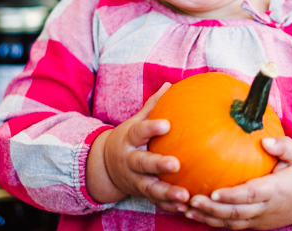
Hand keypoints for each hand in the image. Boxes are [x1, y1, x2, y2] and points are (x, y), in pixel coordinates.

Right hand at [90, 83, 190, 211]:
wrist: (105, 167)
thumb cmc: (129, 139)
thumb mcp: (135, 122)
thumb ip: (152, 106)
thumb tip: (169, 84)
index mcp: (129, 140)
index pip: (139, 132)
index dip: (152, 128)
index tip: (166, 125)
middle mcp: (130, 161)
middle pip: (142, 163)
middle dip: (158, 164)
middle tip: (176, 164)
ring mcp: (134, 180)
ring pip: (150, 188)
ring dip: (167, 193)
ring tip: (184, 196)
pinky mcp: (141, 194)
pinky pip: (155, 202)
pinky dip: (169, 206)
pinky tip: (186, 207)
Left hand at [184, 137, 291, 229]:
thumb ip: (282, 146)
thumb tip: (264, 140)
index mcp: (275, 190)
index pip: (251, 195)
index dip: (232, 196)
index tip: (214, 192)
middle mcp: (266, 208)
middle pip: (236, 213)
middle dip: (213, 209)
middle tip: (192, 200)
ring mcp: (260, 219)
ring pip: (232, 222)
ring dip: (209, 218)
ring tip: (187, 209)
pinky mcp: (256, 225)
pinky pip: (233, 226)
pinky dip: (215, 222)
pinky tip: (197, 214)